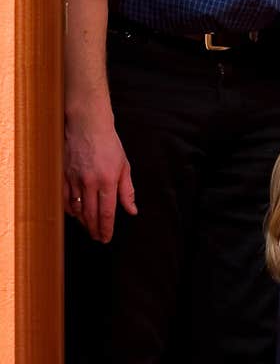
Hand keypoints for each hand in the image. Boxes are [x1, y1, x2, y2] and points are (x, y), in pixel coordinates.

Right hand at [63, 104, 136, 242]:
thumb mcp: (124, 167)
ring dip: (82, 221)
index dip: (106, 229)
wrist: (87, 124)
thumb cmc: (109, 144)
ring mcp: (73, 178)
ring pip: (76, 208)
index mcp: (107, 182)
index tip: (106, 238)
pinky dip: (69, 208)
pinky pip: (64, 197)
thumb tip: (132, 210)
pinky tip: (74, 214)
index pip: (106, 213)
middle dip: (94, 229)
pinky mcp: (63, 173)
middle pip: (90, 214)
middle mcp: (89, 182)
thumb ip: (127, 191)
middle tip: (98, 238)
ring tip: (88, 228)